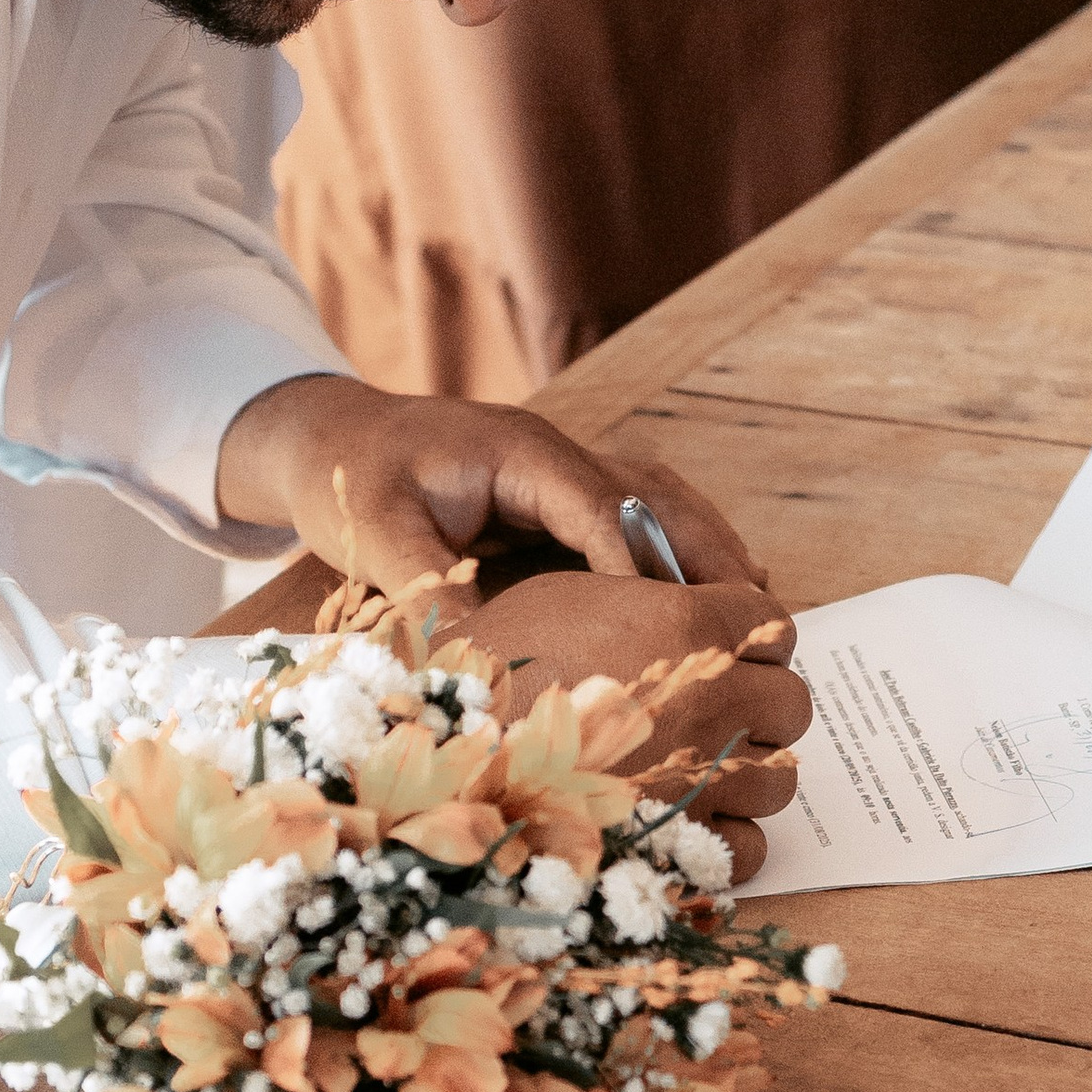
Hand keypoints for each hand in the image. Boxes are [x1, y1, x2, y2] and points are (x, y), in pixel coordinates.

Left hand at [216, 376, 763, 594]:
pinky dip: (679, 548)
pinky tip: (705, 595)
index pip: (606, 510)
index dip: (647, 569)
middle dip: (710, 555)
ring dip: (708, 549)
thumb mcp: (373, 531)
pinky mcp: (560, 491)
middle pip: (657, 498)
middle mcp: (558, 453)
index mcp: (523, 453)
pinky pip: (638, 514)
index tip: (685, 624)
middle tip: (760, 619)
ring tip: (756, 609)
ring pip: (661, 501)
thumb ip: (423, 587)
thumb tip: (471, 654)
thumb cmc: (350, 477)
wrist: (331, 437)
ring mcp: (564, 468)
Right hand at [479, 570, 808, 884]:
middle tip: (710, 716)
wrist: (447, 761)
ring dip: (742, 776)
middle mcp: (712, 697)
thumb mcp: (561, 598)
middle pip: (791, 704)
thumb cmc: (492, 673)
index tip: (723, 655)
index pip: (773, 625)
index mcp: (687, 623)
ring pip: (779, 779)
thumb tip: (677, 610)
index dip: (751, 641)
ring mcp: (706, 774)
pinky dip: (726, 840)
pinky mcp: (687, 842)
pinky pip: (751, 847)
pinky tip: (686, 823)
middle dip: (756, 710)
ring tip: (690, 772)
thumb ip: (640, 601)